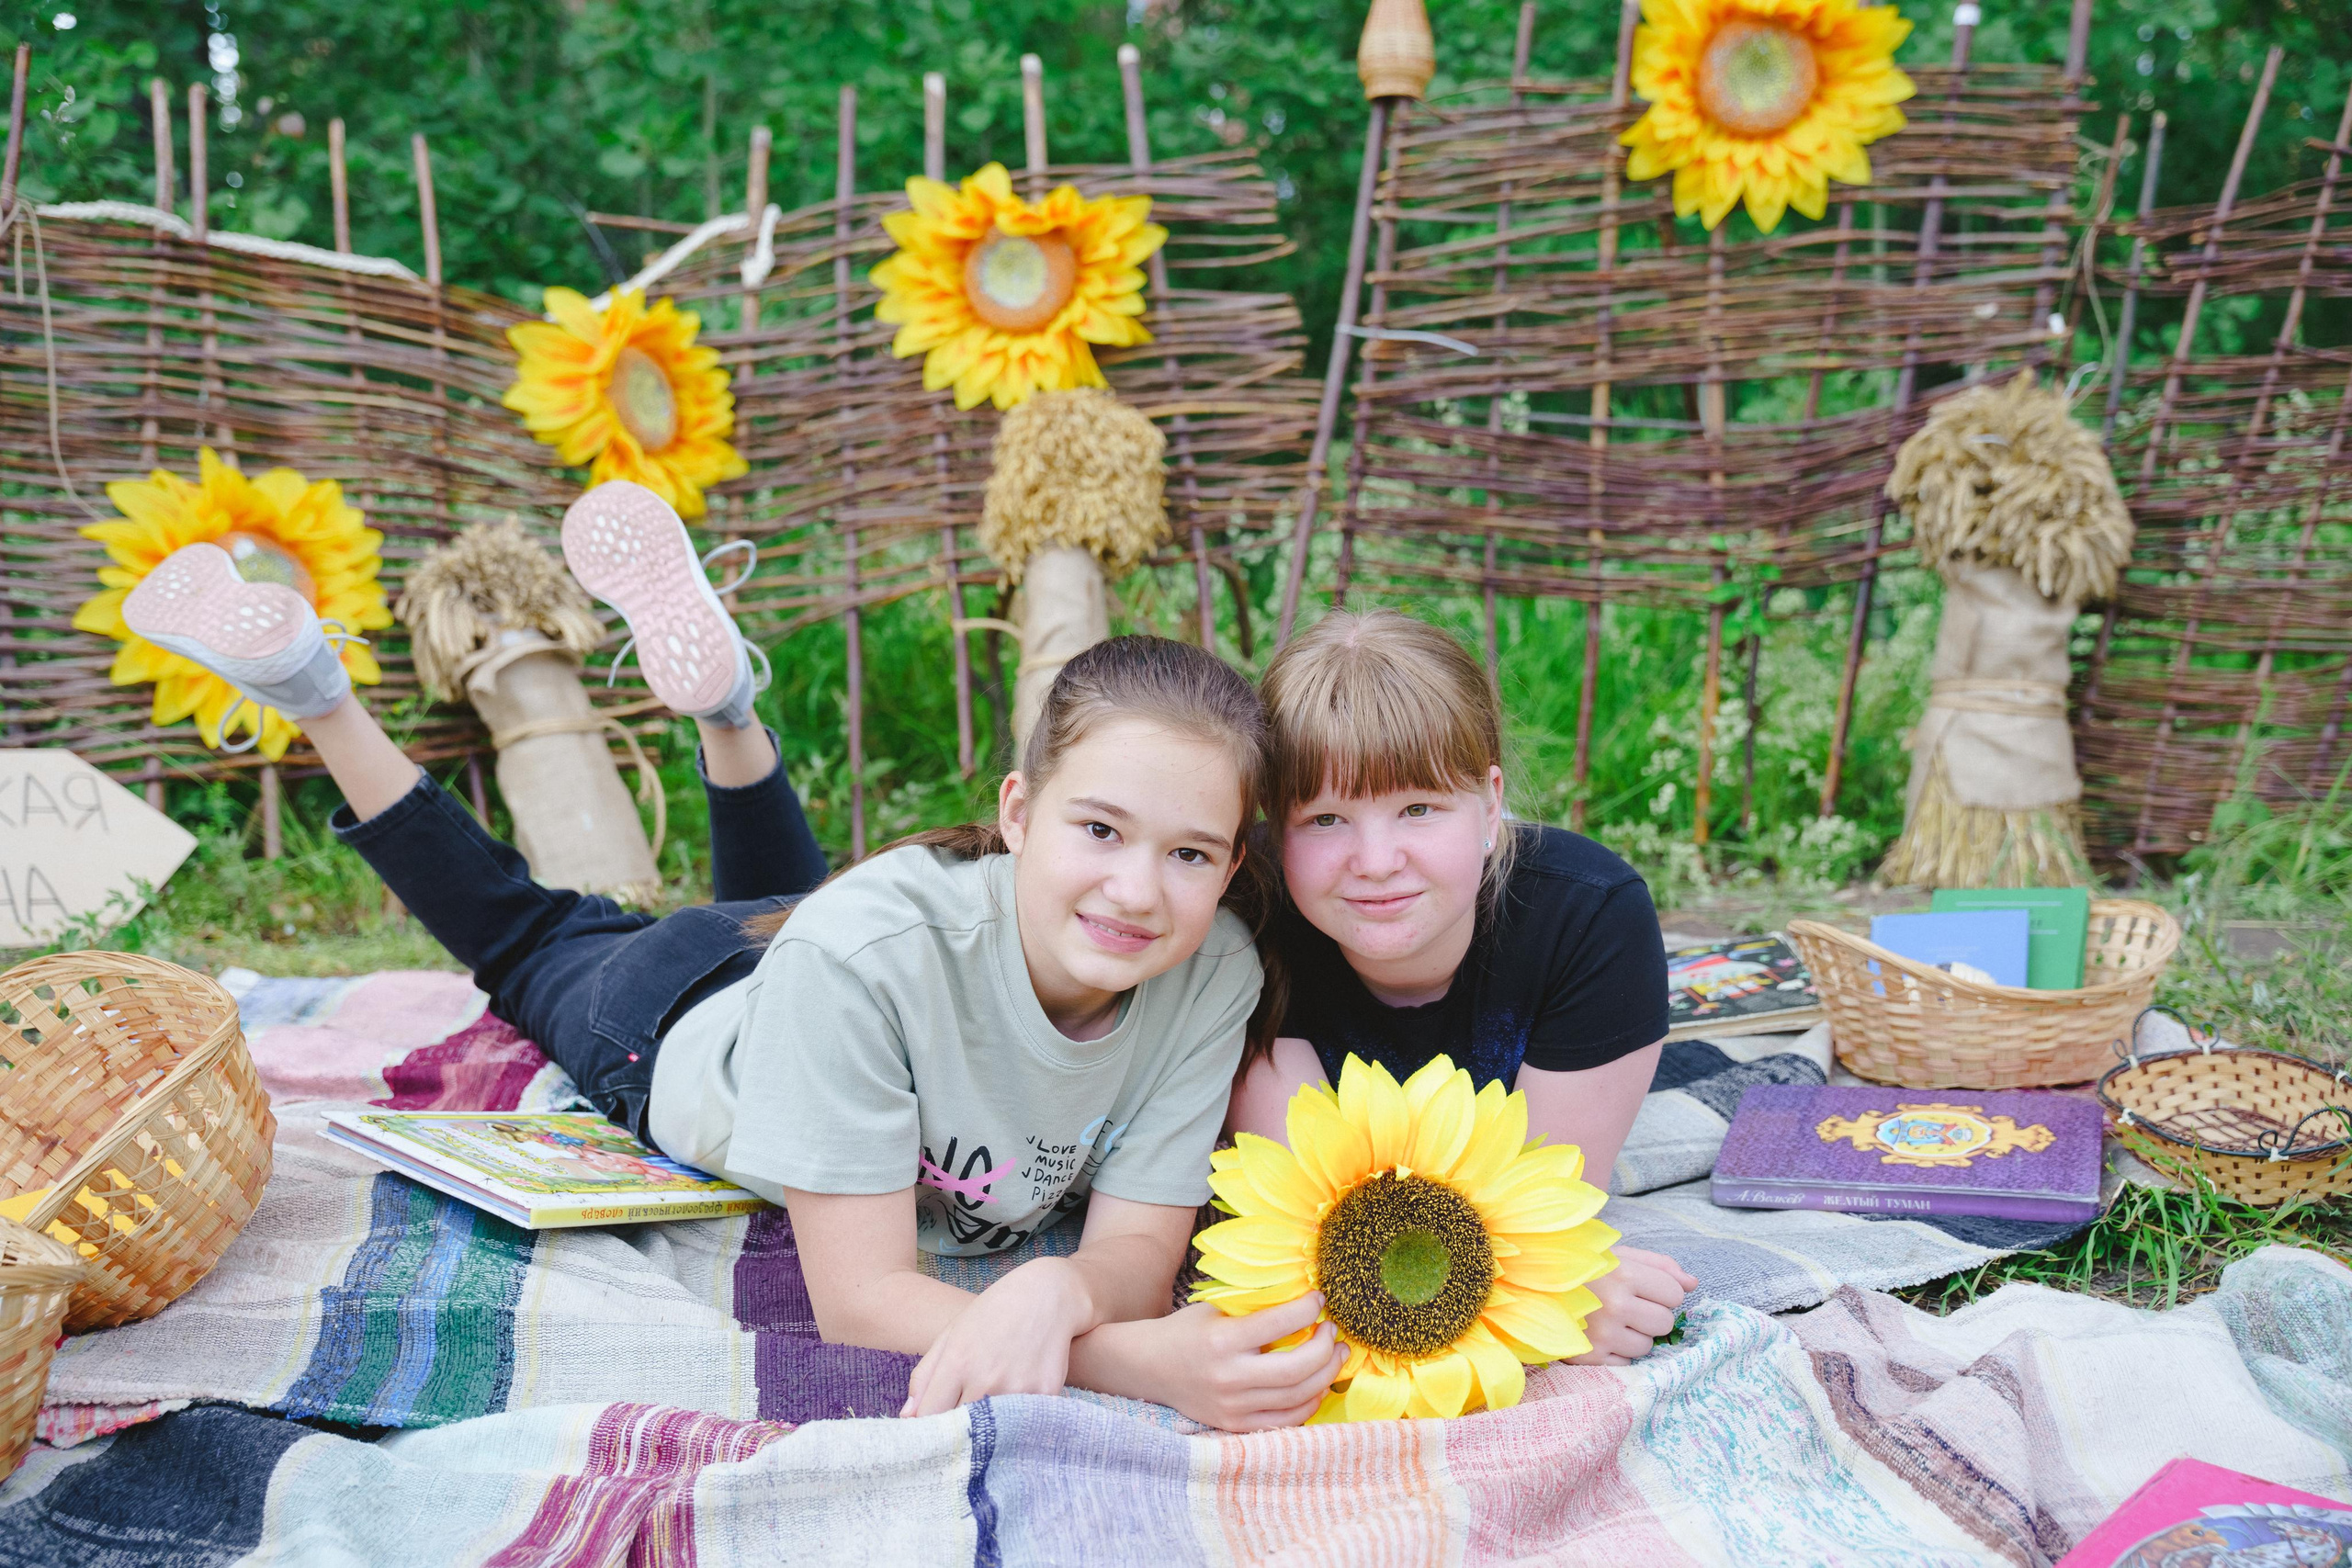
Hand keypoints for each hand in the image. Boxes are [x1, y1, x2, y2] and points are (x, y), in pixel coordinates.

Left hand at [901, 1258, 1090, 1416]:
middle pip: (959, 1430)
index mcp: (957, 1362)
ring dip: (987, 1435)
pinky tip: (1016, 1413)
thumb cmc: (994, 1313)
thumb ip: (925, 1376)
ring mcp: (1017, 1388)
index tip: (929, 1435)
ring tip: (988, 1422)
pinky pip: (1022, 1425)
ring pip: (991, 1434)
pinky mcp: (1046, 1393)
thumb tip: (907, 1417)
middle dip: (955, 1435)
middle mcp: (986, 1378)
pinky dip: (1016, 1425)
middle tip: (958, 1434)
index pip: (929, 1417)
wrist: (1048, 1294)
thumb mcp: (951, 1335)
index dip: (926, 1430)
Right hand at [1102, 1294, 1350, 1431]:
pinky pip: (1286, 1420)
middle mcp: (1230, 1377)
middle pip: (1298, 1367)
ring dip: (1326, 1374)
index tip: (1318, 1300)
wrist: (1149, 1367)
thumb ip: (1256, 1309)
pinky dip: (1309, 1403)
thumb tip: (1304, 1302)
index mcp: (1223, 1340)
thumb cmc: (1187, 1331)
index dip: (1308, 1309)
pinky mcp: (1236, 1425)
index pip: (1280, 1323)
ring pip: (1298, 1396)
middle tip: (1333, 1331)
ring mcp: (1233, 1406)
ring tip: (1336, 1355)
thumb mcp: (1215, 1309)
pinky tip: (1317, 1384)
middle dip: (1325, 1347)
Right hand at [1567, 1246, 1696, 1366]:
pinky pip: (1625, 1363)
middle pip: (1665, 1323)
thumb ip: (1659, 1266)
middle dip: (1653, 1315)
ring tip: (1612, 1321)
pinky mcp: (1589, 1357)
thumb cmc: (1578, 1267)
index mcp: (1624, 1274)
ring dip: (1635, 1336)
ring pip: (1646, 1346)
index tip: (1644, 1288)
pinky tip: (1600, 1336)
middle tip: (1630, 1306)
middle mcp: (1615, 1306)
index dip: (1664, 1291)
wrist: (1526, 1285)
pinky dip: (1617, 1353)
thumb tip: (1693, 1284)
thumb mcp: (1617, 1254)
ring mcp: (1602, 1334)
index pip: (1675, 1294)